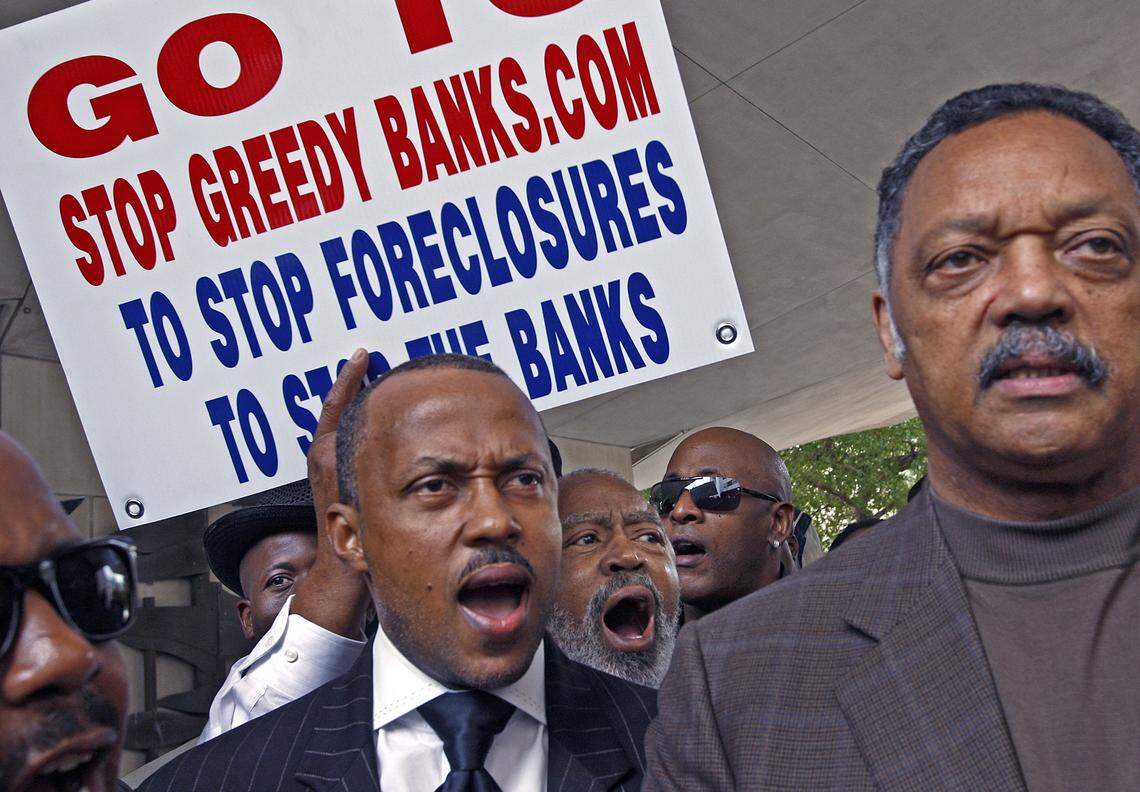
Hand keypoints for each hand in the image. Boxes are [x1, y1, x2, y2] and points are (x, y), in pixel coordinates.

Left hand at [308, 348, 368, 518]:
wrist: (342, 562)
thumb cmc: (355, 529)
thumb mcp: (358, 479)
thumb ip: (360, 449)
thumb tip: (374, 417)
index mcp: (327, 451)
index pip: (337, 404)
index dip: (350, 376)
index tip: (360, 356)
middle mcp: (321, 454)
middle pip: (339, 408)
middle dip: (354, 385)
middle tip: (369, 360)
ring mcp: (323, 464)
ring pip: (343, 423)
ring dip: (358, 404)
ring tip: (378, 386)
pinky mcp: (329, 473)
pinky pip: (346, 438)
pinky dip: (359, 424)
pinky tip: (379, 423)